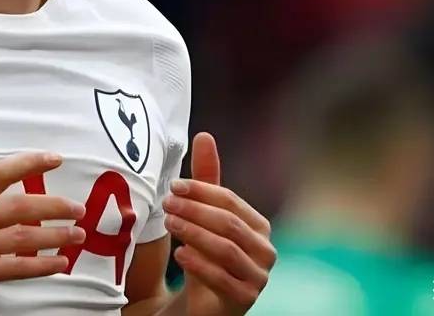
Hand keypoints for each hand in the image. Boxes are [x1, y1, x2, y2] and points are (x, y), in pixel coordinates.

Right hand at [0, 147, 86, 315]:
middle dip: (53, 205)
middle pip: (18, 205)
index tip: (56, 159)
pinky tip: (60, 264)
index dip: (29, 163)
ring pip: (21, 236)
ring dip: (55, 236)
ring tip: (78, 236)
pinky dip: (41, 265)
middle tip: (79, 209)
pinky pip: (14, 267)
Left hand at [163, 133, 275, 314]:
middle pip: (229, 224)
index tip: (174, 187)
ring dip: (194, 234)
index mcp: (259, 226)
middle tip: (167, 205)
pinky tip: (180, 254)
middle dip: (196, 212)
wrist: (204, 302)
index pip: (231, 202)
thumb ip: (206, 180)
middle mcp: (265, 251)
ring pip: (226, 250)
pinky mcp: (245, 299)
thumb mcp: (204, 217)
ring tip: (169, 224)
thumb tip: (204, 134)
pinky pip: (222, 279)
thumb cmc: (207, 254)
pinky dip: (199, 264)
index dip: (202, 191)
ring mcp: (258, 277)